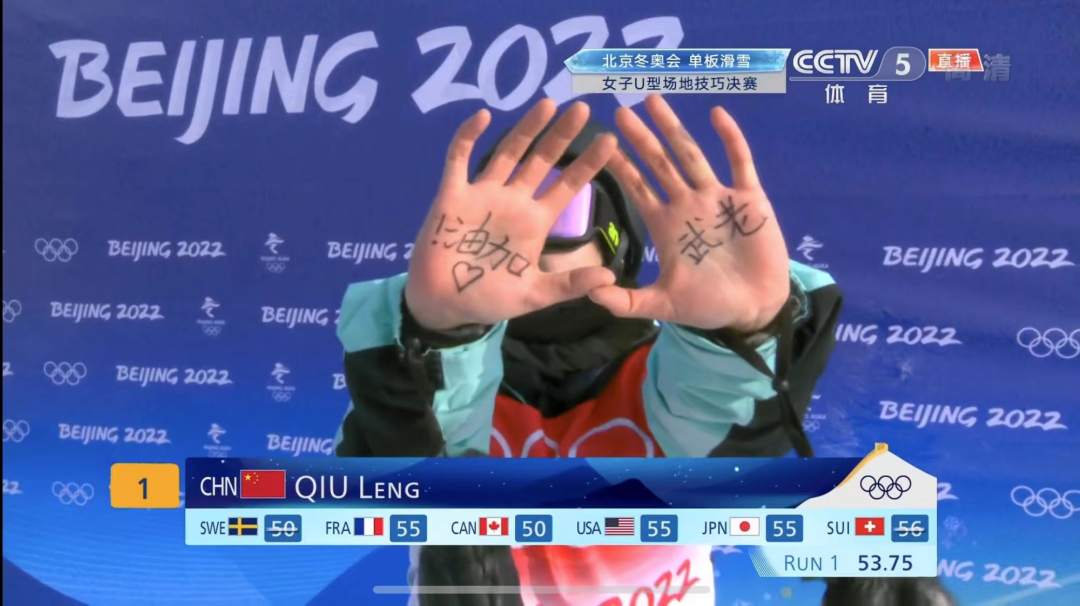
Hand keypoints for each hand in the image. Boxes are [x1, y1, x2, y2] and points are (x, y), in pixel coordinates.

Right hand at [405, 99, 617, 330]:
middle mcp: (513, 200)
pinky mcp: (452, 195)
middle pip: (542, 160)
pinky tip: (482, 116)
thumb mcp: (534, 295)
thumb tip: (609, 276)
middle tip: (583, 108)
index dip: (588, 164)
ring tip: (547, 104)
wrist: (444, 306)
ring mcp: (482, 194)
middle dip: (561, 135)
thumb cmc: (489, 299)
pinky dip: (468, 137)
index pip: (568, 186)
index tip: (611, 142)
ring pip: (507, 152)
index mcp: (535, 221)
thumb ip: (569, 285)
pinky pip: (459, 159)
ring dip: (526, 129)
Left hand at [589, 95, 789, 331]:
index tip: (599, 142)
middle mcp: (687, 204)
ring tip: (654, 101)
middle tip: (621, 111)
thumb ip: (627, 301)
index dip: (620, 165)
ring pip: (691, 154)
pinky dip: (730, 138)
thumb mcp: (663, 304)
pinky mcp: (748, 198)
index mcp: (665, 224)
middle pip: (659, 163)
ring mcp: (717, 197)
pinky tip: (717, 114)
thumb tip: (590, 293)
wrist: (754, 309)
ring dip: (674, 129)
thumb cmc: (708, 305)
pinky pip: (739, 162)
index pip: (637, 187)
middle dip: (640, 138)